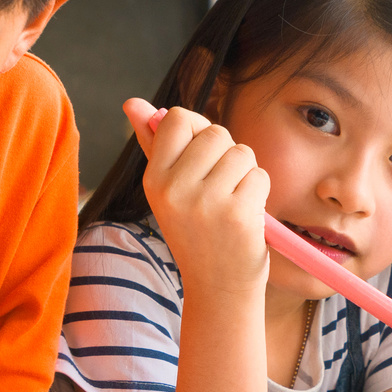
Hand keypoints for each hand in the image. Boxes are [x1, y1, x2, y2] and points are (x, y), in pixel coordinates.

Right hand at [124, 97, 268, 298]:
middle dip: (226, 155)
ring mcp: (206, 202)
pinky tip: (246, 216)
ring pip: (242, 153)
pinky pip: (259, 176)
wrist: (218, 289)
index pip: (177, 118)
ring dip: (245, 174)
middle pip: (216, 132)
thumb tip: (132, 103)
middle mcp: (175, 189)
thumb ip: (153, 144)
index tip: (200, 158)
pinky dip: (259, 193)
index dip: (198, 131)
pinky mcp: (238, 214)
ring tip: (232, 204)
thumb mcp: (167, 191)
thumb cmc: (196, 233)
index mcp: (153, 179)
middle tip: (219, 190)